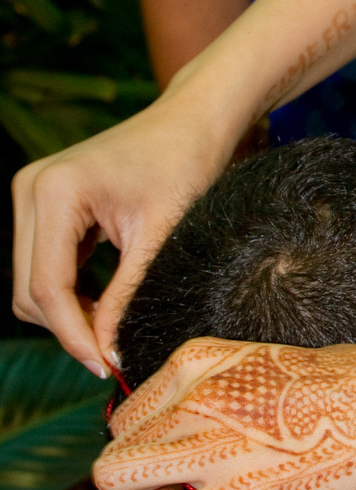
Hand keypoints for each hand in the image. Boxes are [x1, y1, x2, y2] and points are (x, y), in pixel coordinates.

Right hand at [11, 86, 240, 373]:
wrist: (192, 122)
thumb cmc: (185, 164)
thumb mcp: (160, 235)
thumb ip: (127, 295)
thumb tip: (108, 352)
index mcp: (55, 192)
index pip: (47, 286)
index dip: (73, 335)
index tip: (105, 366)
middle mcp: (30, 190)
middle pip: (29, 290)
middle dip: (67, 327)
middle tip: (113, 353)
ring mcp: (31, 195)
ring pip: (30, 282)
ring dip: (66, 312)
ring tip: (113, 325)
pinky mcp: (42, 203)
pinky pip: (42, 264)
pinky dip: (69, 291)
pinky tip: (103, 302)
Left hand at [92, 295, 355, 489]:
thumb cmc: (348, 384)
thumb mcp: (265, 365)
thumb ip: (218, 390)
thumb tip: (197, 429)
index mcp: (197, 361)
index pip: (126, 415)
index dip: (146, 448)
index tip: (181, 463)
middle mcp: (190, 397)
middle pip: (112, 455)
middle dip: (134, 485)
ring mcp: (209, 443)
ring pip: (118, 485)